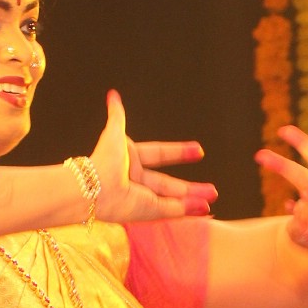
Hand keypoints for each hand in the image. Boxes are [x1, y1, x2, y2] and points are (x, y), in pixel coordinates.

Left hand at [89, 90, 217, 222]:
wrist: (95, 186)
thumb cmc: (102, 160)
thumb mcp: (113, 133)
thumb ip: (117, 116)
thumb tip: (113, 96)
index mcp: (131, 160)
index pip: (160, 153)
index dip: (178, 152)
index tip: (199, 151)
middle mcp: (137, 180)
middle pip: (170, 184)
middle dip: (191, 187)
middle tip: (211, 189)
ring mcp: (143, 197)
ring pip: (173, 199)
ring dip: (192, 200)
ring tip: (211, 201)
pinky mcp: (146, 211)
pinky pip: (171, 210)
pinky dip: (186, 210)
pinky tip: (203, 209)